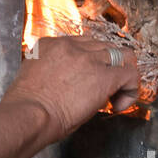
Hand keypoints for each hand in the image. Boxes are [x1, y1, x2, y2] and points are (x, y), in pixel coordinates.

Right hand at [4, 36, 139, 138]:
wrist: (29, 114)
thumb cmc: (26, 106)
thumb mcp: (33, 76)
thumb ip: (52, 72)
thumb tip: (68, 83)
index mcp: (51, 45)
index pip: (82, 43)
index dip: (90, 61)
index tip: (88, 78)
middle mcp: (71, 46)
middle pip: (103, 46)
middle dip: (108, 66)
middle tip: (103, 88)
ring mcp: (89, 59)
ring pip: (122, 55)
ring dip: (122, 74)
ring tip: (116, 94)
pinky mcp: (104, 76)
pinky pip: (130, 75)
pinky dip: (130, 89)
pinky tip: (119, 105)